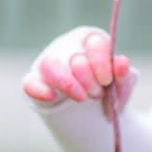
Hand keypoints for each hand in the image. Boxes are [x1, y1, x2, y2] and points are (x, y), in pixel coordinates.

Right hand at [21, 26, 135, 110]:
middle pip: (74, 57)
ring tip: (81, 98)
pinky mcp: (35, 82)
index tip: (107, 81)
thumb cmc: (105, 90)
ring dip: (66, 83)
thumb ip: (122, 76)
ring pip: (49, 64)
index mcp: (91, 42)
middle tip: (97, 94)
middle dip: (88, 79)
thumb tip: (122, 62)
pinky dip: (39, 90)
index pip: (94, 42)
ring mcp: (50, 64)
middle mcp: (68, 48)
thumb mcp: (119, 86)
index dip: (100, 61)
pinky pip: (29, 83)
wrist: (91, 109)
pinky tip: (52, 97)